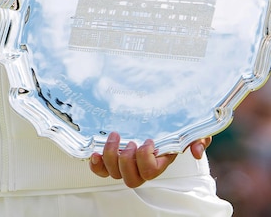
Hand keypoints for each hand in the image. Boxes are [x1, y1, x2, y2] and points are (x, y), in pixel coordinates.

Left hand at [88, 132, 209, 187]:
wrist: (156, 115)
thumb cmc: (171, 124)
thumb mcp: (188, 129)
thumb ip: (197, 139)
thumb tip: (196, 150)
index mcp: (158, 161)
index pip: (151, 172)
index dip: (146, 159)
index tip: (148, 140)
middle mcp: (140, 166)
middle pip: (130, 178)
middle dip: (127, 160)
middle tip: (130, 141)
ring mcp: (125, 162)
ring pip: (115, 173)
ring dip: (111, 156)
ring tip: (115, 136)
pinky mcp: (111, 157)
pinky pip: (101, 170)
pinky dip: (97, 164)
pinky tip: (95, 152)